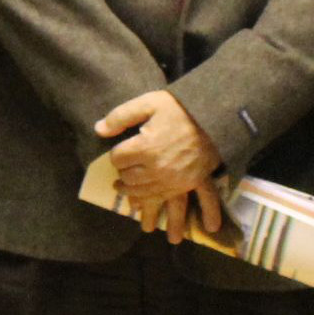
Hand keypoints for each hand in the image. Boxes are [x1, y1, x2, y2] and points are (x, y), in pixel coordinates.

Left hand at [96, 90, 221, 241]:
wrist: (215, 119)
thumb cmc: (180, 109)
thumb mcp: (149, 103)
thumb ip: (121, 116)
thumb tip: (98, 130)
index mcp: (145, 147)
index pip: (117, 159)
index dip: (116, 155)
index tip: (119, 153)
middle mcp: (157, 168)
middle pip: (128, 179)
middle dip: (122, 176)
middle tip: (118, 178)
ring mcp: (173, 179)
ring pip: (143, 193)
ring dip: (133, 195)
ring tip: (127, 196)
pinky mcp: (187, 185)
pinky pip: (166, 199)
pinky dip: (155, 204)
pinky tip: (149, 211)